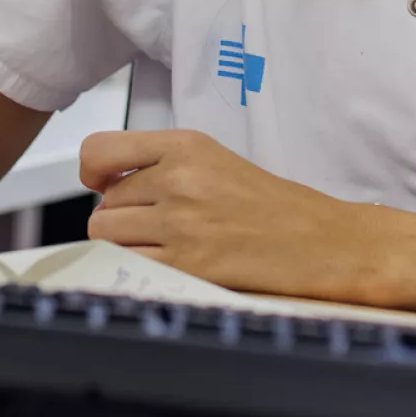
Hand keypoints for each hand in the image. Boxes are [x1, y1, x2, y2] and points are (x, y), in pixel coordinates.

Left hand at [79, 130, 379, 301]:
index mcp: (187, 146)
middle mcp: (179, 179)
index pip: (99, 150)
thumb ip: (161, 165)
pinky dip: (140, 270)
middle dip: (121, 219)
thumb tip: (104, 187)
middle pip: (102, 205)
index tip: (104, 184)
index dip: (93, 173)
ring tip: (165, 247)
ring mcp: (181, 224)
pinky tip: (171, 266)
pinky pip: (128, 266)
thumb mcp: (216, 162)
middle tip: (158, 227)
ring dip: (127, 247)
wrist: (322, 241)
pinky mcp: (187, 265)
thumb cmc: (273, 206)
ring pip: (108, 237)